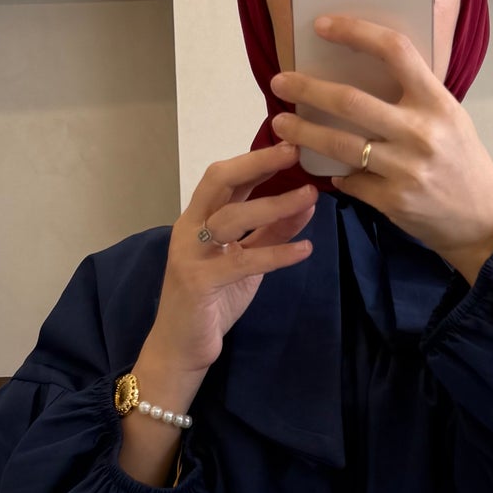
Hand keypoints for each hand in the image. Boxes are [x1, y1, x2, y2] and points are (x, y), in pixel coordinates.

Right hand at [116, 145, 316, 484]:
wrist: (182, 349)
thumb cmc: (212, 302)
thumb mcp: (247, 261)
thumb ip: (272, 232)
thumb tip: (307, 201)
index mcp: (199, 219)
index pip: (226, 177)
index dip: (257, 158)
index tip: (292, 143)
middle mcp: (190, 228)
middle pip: (219, 181)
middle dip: (258, 163)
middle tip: (295, 153)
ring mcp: (191, 254)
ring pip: (232, 217)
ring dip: (274, 205)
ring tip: (310, 198)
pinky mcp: (199, 282)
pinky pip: (243, 260)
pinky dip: (277, 253)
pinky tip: (305, 250)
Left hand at [269, 18, 492, 282]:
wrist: (484, 220)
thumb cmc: (463, 162)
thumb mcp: (451, 118)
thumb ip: (414, 97)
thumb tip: (361, 72)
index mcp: (438, 103)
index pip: (395, 52)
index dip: (356, 32)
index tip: (323, 25)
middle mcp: (421, 132)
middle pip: (350, 101)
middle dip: (307, 89)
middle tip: (280, 82)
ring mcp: (405, 169)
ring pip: (339, 145)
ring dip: (303, 132)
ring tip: (280, 125)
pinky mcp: (392, 201)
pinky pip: (349, 181)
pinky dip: (335, 174)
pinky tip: (327, 170)